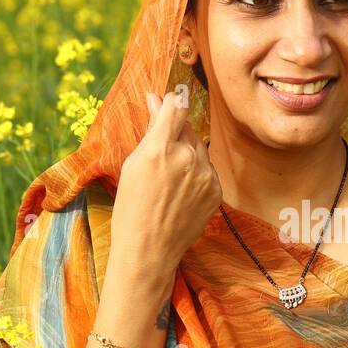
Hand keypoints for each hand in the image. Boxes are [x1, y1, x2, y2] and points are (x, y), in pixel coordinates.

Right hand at [110, 91, 220, 275]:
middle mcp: (186, 158)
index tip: (167, 103)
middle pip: (188, 128)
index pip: (176, 106)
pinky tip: (180, 192)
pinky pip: (207, 169)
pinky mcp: (216, 189)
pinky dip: (196, 174)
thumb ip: (151, 130)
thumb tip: (156, 99)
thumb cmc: (131, 206)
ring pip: (199, 148)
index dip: (171, 103)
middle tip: (160, 155)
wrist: (149, 248)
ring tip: (168, 180)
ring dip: (187, 154)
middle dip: (176, 134)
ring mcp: (205, 175)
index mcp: (159, 149)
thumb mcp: (133, 164)